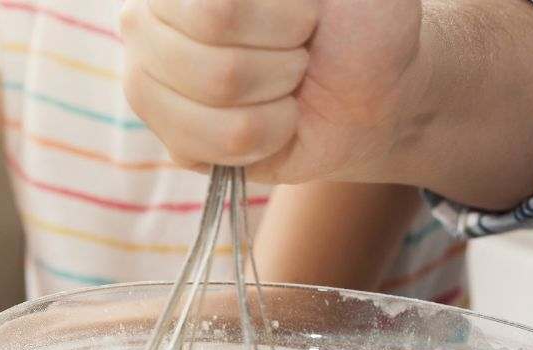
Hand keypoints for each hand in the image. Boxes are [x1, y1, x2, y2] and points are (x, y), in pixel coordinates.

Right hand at [119, 0, 532, 208]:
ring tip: (289, 88)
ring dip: (273, 104)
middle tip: (302, 55)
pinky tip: (272, 123)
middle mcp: (155, 18)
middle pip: (208, 56)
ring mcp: (155, 80)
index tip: (306, 18)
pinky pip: (205, 152)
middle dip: (280, 60)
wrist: (376, 83)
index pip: (216, 6)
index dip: (277, 19)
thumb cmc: (359, 20)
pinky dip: (258, 144)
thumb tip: (266, 24)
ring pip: (209, 109)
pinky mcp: (173, 137)